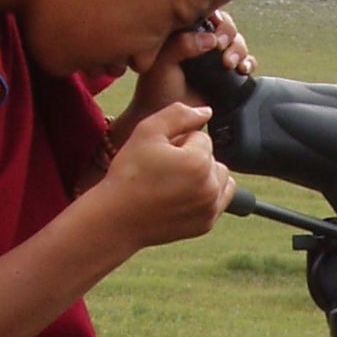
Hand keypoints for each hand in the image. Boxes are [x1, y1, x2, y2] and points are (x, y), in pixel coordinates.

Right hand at [98, 100, 234, 242]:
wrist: (116, 219)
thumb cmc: (129, 174)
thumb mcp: (147, 132)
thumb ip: (179, 114)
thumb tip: (207, 111)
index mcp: (199, 162)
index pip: (201, 137)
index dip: (178, 141)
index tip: (160, 156)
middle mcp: (211, 187)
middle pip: (212, 157)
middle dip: (194, 158)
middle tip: (165, 169)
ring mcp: (210, 209)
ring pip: (220, 179)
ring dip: (204, 176)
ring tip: (174, 182)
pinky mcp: (206, 225)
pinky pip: (218, 201)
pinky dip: (205, 196)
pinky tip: (180, 197)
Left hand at [131, 10, 254, 113]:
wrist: (168, 118)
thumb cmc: (157, 90)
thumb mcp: (162, 63)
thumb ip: (181, 45)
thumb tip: (211, 39)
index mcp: (184, 32)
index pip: (205, 13)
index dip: (215, 17)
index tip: (214, 28)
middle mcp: (201, 42)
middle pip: (225, 26)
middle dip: (228, 34)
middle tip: (221, 47)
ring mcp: (215, 58)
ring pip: (238, 41)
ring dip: (239, 49)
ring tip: (230, 63)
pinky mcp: (227, 74)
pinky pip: (246, 61)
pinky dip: (249, 62)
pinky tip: (243, 70)